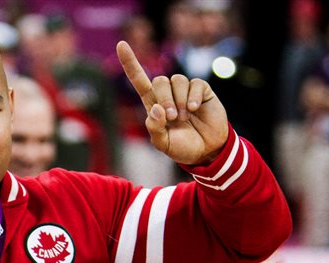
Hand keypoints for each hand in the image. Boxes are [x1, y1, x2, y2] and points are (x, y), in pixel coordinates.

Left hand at [116, 41, 228, 164]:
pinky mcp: (202, 91)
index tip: (121, 44)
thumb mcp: (163, 144)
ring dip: (179, 100)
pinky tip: (195, 109)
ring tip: (185, 117)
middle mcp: (168, 94)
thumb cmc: (182, 147)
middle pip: (159, 80)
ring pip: (177, 80)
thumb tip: (157, 108)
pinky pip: (195, 84)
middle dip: (165, 98)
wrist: (207, 151)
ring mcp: (185, 91)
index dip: (130, 62)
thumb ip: (155, 129)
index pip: (139, 80)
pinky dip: (193, 97)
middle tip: (172, 117)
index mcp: (154, 104)